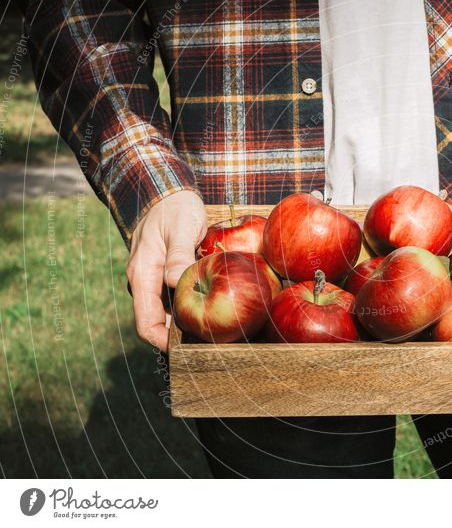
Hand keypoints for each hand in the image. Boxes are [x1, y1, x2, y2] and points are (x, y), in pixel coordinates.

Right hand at [126, 191, 206, 350]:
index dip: (163, 342)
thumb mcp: (180, 228)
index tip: (187, 352)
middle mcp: (146, 283)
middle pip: (158, 323)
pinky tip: (213, 310)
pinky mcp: (167, 277)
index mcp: (142, 276)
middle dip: (180, 338)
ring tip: (215, 333)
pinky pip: (176, 299)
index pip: (146, 323)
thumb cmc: (175, 209)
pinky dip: (191, 307)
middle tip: (210, 346)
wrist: (169, 194)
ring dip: (187, 323)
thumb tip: (175, 281)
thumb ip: (179, 255)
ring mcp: (156, 281)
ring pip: (168, 313)